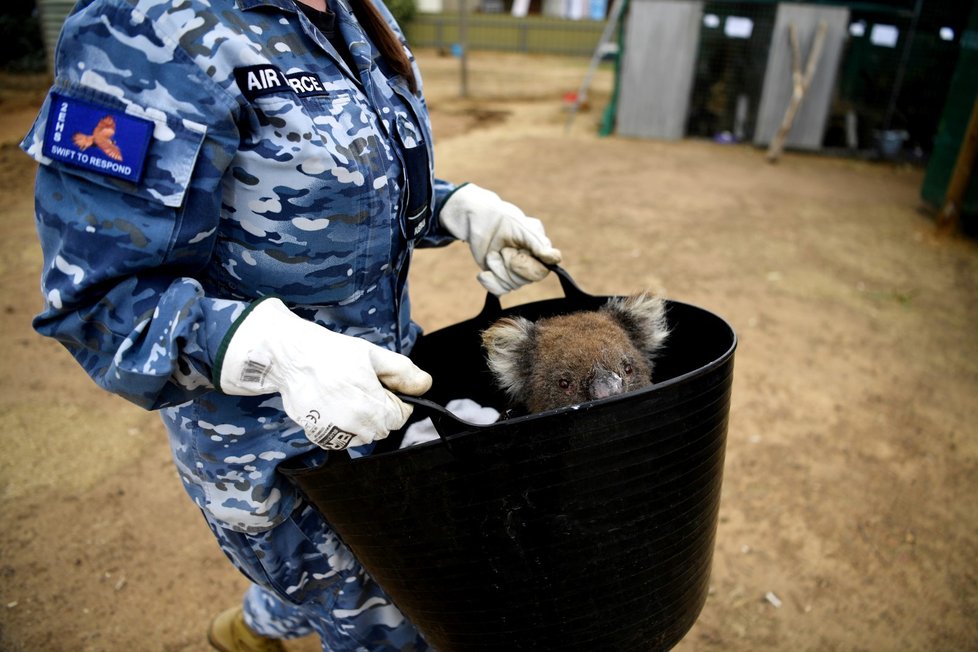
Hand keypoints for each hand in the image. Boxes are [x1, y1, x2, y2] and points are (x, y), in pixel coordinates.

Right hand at [215, 298, 431, 449]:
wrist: (291, 358)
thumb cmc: (331, 353)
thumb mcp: (373, 355)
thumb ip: (402, 372)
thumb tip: (425, 385)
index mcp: (373, 406)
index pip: (401, 417)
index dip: (395, 400)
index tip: (381, 386)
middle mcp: (355, 426)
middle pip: (382, 428)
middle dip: (379, 410)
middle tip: (360, 387)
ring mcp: (334, 433)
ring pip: (362, 435)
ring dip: (361, 420)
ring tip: (344, 394)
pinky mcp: (318, 436)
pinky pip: (340, 438)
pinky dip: (341, 425)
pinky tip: (331, 404)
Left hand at [440, 183, 561, 294]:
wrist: (478, 222)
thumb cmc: (501, 219)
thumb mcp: (521, 227)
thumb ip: (537, 243)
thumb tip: (555, 259)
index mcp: (540, 250)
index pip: (543, 270)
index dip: (527, 265)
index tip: (514, 250)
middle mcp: (531, 263)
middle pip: (527, 280)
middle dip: (510, 264)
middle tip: (503, 249)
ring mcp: (516, 272)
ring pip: (512, 285)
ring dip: (497, 268)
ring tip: (492, 253)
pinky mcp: (501, 278)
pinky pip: (500, 291)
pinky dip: (490, 281)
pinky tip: (484, 273)